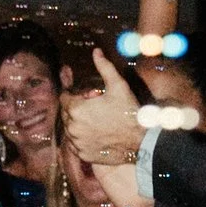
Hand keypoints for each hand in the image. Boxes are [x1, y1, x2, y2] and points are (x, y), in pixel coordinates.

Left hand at [64, 54, 148, 170]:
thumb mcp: (118, 86)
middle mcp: (72, 128)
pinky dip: (81, 139)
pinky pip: (76, 144)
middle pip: (66, 114)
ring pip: (70, 129)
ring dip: (78, 124)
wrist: (141, 140)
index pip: (64, 98)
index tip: (86, 96)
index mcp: (76, 110)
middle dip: (77, 109)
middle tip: (94, 107)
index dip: (74, 95)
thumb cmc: (129, 112)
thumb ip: (104, 67)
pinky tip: (95, 134)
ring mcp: (77, 143)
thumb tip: (96, 51)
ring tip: (96, 121)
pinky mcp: (83, 155)